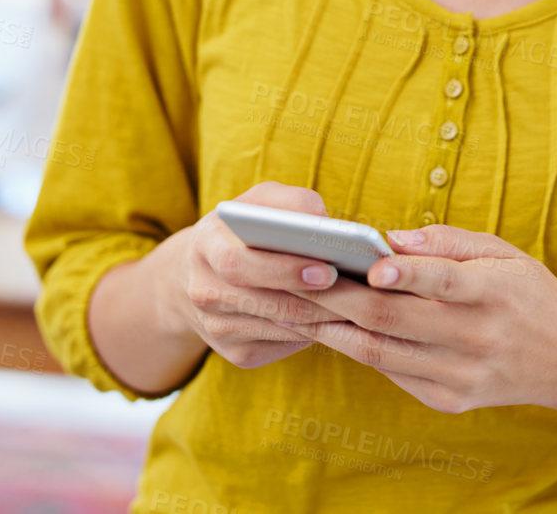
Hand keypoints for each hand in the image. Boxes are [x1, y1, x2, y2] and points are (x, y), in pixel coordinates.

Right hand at [163, 181, 351, 370]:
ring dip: (322, 318)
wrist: (196, 276)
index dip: (285, 269)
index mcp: (205, 246)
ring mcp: (217, 328)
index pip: (240, 263)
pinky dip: (315, 334)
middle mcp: (204, 291)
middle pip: (263, 302)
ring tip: (360, 305)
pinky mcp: (236, 354)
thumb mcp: (257, 203)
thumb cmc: (242, 231)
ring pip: (280, 328)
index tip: (327, 268)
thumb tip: (326, 223)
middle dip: (311, 298)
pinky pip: (283, 346)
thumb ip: (290, 202)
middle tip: (352, 291)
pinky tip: (341, 320)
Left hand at [284, 225, 556, 413]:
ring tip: (296, 305)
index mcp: (494, 292)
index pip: (445, 282)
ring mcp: (462, 375)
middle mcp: (478, 338)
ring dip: (334, 329)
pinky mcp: (450, 400)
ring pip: (383, 353)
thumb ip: (448, 242)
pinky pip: (392, 373)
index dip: (408, 274)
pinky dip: (358, 350)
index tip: (372, 264)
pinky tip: (330, 330)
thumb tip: (390, 238)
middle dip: (341, 298)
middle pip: (397, 320)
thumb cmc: (527, 293)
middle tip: (298, 276)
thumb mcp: (502, 253)